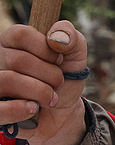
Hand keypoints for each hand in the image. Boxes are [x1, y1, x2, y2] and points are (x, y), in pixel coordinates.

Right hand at [0, 21, 88, 144]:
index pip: (20, 34)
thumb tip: (57, 38)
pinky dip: (20, 109)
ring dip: (41, 92)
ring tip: (51, 97)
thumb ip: (70, 36)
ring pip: (8, 81)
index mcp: (13, 41)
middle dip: (50, 74)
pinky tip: (34, 108)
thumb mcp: (75, 54)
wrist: (64, 110)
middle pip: (18, 60)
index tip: (58, 59)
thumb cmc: (65, 77)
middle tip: (58, 81)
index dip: (45, 49)